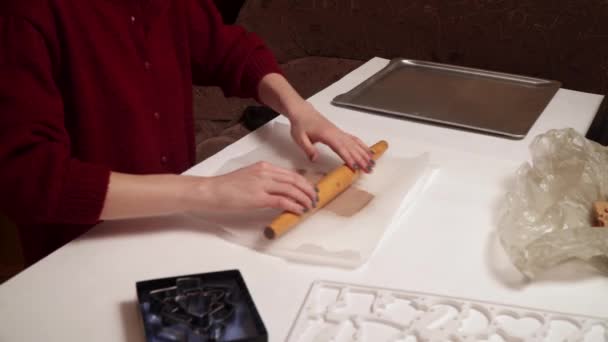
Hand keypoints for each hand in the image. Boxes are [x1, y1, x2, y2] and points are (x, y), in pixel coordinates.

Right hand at [194, 162, 317, 213]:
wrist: (211, 191)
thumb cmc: (226, 187)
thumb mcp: (249, 177)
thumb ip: (264, 181)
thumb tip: (279, 191)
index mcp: (264, 167)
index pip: (290, 174)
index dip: (304, 182)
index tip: (310, 190)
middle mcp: (265, 173)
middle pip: (295, 180)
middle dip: (308, 190)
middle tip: (315, 199)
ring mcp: (262, 184)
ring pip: (291, 190)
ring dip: (303, 199)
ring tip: (309, 206)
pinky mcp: (258, 197)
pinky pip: (282, 201)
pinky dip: (293, 206)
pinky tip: (299, 211)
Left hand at [287, 101, 373, 171]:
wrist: (302, 112)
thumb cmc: (300, 125)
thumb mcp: (299, 138)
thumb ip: (308, 149)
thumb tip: (315, 159)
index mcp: (327, 135)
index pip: (340, 148)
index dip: (348, 158)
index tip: (355, 167)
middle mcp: (336, 133)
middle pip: (351, 147)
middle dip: (361, 159)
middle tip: (369, 170)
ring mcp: (339, 132)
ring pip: (355, 144)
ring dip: (364, 154)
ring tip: (372, 164)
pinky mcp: (340, 133)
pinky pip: (354, 139)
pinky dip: (362, 146)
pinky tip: (368, 152)